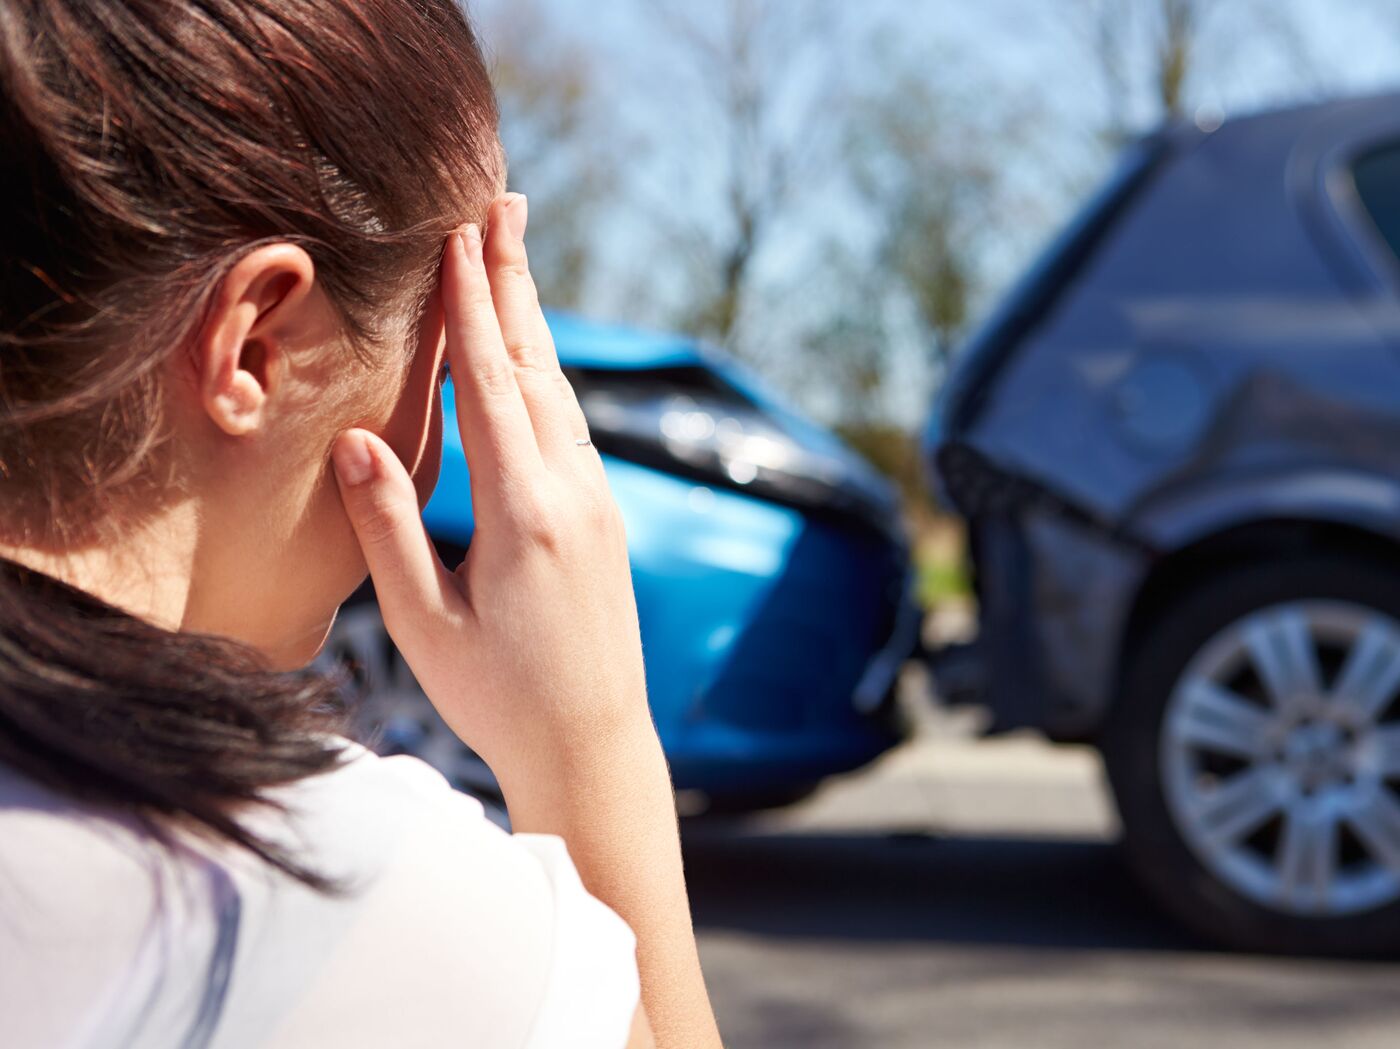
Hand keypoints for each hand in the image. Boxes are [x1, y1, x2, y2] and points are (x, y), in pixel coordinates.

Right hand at [330, 193, 649, 790]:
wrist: (594, 746)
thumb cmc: (499, 698)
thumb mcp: (425, 623)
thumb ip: (389, 526)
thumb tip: (355, 437)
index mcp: (524, 515)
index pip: (491, 386)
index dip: (470, 307)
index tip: (458, 234)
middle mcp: (573, 495)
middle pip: (538, 367)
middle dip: (514, 281)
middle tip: (504, 203)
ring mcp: (599, 504)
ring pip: (561, 394)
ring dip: (533, 322)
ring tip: (512, 258)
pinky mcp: (604, 520)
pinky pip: (572, 428)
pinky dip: (545, 377)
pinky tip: (532, 359)